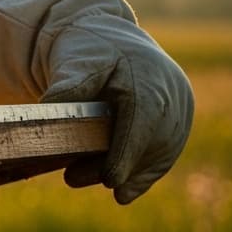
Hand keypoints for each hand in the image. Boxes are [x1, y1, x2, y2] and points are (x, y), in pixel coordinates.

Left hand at [41, 16, 193, 203]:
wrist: (111, 40)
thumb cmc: (88, 49)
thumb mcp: (73, 59)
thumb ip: (67, 84)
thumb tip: (50, 108)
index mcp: (148, 76)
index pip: (145, 117)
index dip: (129, 151)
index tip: (111, 179)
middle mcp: (173, 94)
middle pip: (152, 142)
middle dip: (117, 166)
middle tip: (71, 177)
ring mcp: (180, 110)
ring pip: (160, 153)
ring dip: (128, 173)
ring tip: (82, 178)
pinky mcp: (179, 123)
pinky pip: (165, 155)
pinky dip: (143, 174)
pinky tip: (122, 191)